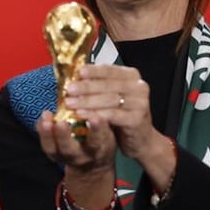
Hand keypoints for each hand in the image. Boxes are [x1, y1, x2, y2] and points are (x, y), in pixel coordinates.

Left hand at [67, 64, 175, 190]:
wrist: (140, 139)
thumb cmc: (122, 114)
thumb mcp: (111, 96)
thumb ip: (98, 85)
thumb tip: (73, 78)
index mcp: (131, 76)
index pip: (110, 69)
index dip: (93, 71)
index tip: (77, 72)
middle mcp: (139, 86)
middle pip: (108, 85)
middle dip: (86, 87)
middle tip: (68, 89)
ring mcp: (140, 102)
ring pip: (109, 99)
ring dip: (87, 101)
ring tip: (70, 103)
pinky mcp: (137, 119)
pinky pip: (113, 115)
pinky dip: (95, 114)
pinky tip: (81, 115)